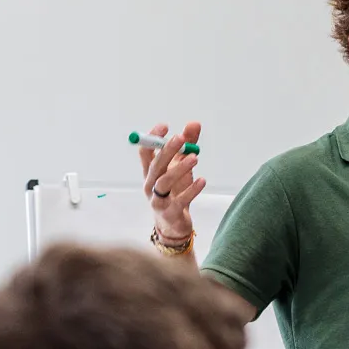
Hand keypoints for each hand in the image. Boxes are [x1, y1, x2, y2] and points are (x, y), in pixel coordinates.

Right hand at [139, 120, 206, 239]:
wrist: (174, 225)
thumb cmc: (175, 192)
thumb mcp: (181, 167)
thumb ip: (186, 146)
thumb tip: (194, 124)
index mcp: (150, 173)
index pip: (146, 152)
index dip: (152, 139)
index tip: (164, 126)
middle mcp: (150, 185)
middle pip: (155, 166)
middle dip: (166, 150)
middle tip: (180, 138)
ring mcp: (158, 200)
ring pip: (164, 182)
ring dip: (179, 169)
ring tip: (194, 158)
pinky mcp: (169, 213)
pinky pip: (179, 201)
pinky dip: (191, 190)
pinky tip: (202, 181)